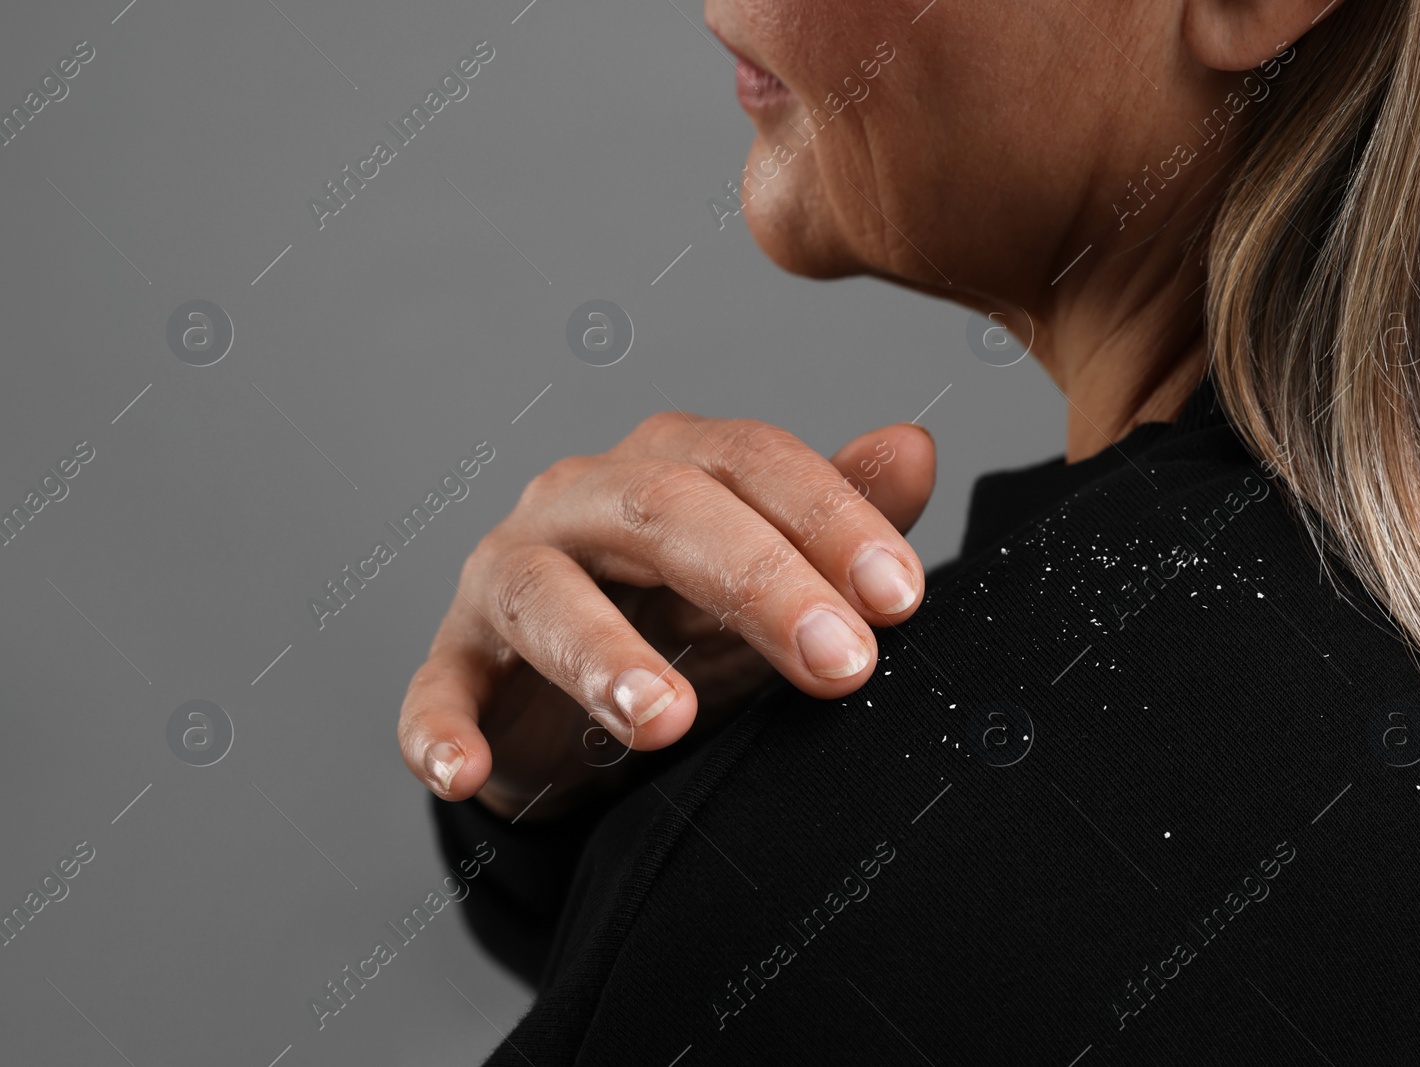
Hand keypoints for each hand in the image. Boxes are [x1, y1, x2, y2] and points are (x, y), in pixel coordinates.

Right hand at [397, 412, 936, 819]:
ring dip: (604, 657)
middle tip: (840, 664)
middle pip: (663, 512)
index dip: (829, 517)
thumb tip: (915, 450)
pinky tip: (465, 772)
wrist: (581, 695)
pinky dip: (439, 729)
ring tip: (666, 722)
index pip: (750, 459)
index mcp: (669, 463)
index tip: (902, 598)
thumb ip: (840, 512)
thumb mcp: (777, 570)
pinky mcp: (455, 661)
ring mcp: (508, 578)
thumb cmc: (687, 618)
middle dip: (758, 582)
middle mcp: (580, 501)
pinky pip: (437, 690)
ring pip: (546, 596)